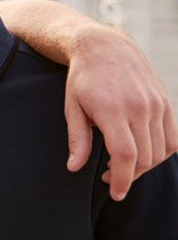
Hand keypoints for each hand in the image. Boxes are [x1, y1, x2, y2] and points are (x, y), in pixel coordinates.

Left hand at [65, 26, 177, 199]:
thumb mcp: (72, 107)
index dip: (123, 180)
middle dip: (130, 176)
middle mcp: (139, 107)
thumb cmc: (82, 79)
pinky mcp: (165, 102)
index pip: (126, 156)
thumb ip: (77, 139)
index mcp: (112, 110)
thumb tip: (74, 168)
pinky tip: (143, 154)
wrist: (105, 46)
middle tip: (110, 178)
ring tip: (123, 166)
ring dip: (145, 166)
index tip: (116, 193)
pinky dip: (161, 152)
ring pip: (161, 150)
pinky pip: (172, 138)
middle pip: (145, 157)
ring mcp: (156, 104)